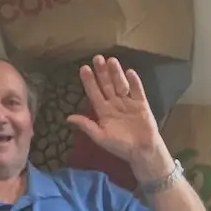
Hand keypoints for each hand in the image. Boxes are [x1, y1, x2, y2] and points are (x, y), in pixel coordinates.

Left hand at [67, 55, 165, 172]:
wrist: (142, 152)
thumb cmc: (120, 146)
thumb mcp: (100, 137)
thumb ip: (86, 126)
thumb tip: (68, 118)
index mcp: (103, 111)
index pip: (94, 93)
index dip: (89, 81)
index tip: (83, 68)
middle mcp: (114, 104)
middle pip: (107, 85)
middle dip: (102, 72)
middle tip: (97, 58)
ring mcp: (128, 103)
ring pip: (121, 85)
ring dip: (116, 74)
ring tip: (111, 61)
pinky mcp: (142, 105)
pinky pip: (138, 91)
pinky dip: (135, 82)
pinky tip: (130, 72)